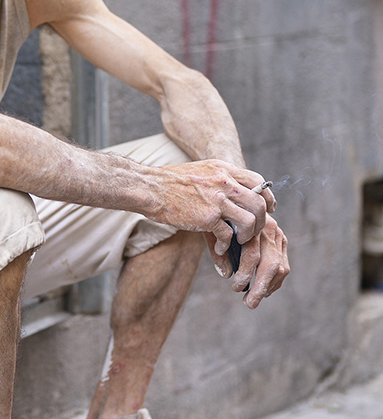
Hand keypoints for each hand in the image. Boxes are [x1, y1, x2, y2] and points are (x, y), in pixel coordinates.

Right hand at [153, 159, 274, 255]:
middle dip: (262, 221)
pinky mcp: (207, 217)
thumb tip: (234, 191)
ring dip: (248, 235)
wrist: (150, 187)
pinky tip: (219, 248)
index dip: (268, 197)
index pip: (258, 181)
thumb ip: (219, 178)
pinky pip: (228, 235)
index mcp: (224, 169)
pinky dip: (226, 246)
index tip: (269, 208)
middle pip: (259, 203)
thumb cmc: (171, 182)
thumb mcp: (201, 170)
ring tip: (240, 241)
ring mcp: (217, 200)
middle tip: (254, 231)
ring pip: (250, 220)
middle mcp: (224, 182)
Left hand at [209, 214, 289, 308]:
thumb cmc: (218, 218)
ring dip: (268, 287)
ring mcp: (277, 234)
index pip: (252, 254)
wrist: (231, 202)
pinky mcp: (281, 240)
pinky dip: (274, 281)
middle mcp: (268, 228)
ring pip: (280, 268)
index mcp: (249, 224)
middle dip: (260, 287)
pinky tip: (262, 290)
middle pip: (271, 264)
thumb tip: (226, 274)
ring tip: (252, 299)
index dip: (244, 274)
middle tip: (248, 303)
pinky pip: (283, 266)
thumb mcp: (213, 231)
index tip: (235, 287)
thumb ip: (218, 251)